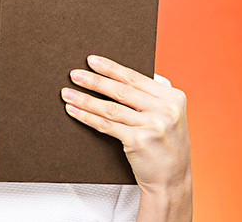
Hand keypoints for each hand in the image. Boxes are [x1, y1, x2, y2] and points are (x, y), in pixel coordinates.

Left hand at [60, 55, 191, 220]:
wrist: (172, 181)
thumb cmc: (165, 146)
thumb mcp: (169, 116)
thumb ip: (151, 96)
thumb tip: (117, 75)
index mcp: (174, 97)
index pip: (135, 78)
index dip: (111, 68)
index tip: (92, 60)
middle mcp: (165, 110)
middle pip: (121, 90)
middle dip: (94, 80)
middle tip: (74, 74)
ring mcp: (152, 126)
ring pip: (110, 108)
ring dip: (84, 99)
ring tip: (67, 93)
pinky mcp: (138, 141)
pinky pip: (106, 125)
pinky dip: (87, 116)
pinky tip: (74, 110)